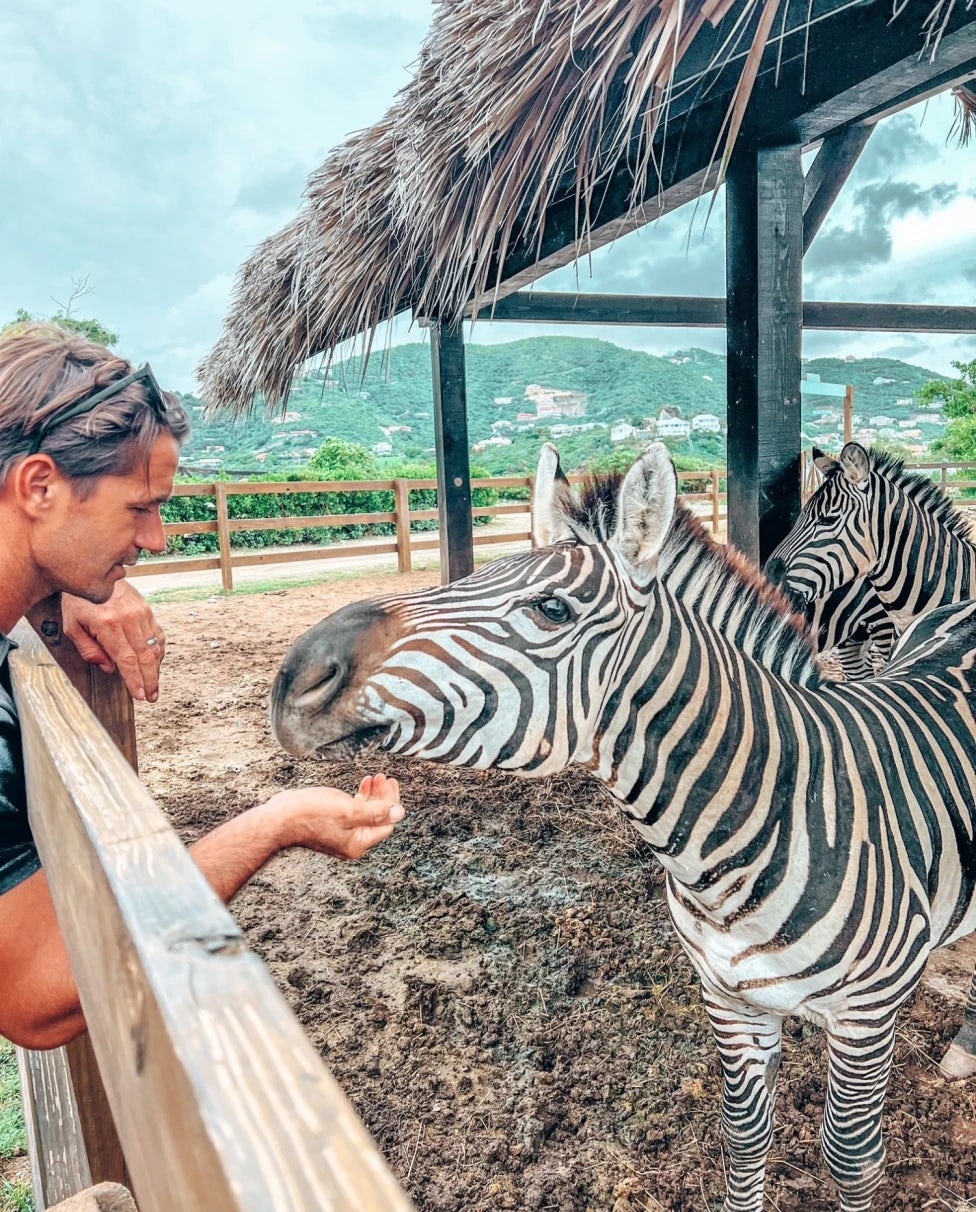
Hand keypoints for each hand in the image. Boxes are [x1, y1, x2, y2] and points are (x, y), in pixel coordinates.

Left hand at [61, 580, 164, 702]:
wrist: (94, 572)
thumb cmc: (80, 600)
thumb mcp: (72, 626)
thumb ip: (89, 650)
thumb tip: (109, 668)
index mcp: (108, 624)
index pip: (126, 659)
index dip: (135, 679)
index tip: (139, 694)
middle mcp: (128, 618)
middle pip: (145, 656)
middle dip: (150, 680)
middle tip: (151, 696)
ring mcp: (141, 612)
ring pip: (154, 647)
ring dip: (156, 669)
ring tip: (154, 684)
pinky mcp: (147, 609)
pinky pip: (158, 635)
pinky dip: (159, 652)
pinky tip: (155, 663)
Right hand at [264, 774, 404, 859]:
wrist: (278, 818)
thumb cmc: (310, 814)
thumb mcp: (348, 810)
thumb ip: (375, 813)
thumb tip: (400, 813)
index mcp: (358, 843)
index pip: (386, 823)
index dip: (391, 802)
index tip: (390, 782)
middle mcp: (351, 842)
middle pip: (378, 818)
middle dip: (383, 797)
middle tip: (383, 777)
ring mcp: (341, 834)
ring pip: (366, 813)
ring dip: (372, 795)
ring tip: (373, 777)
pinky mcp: (331, 824)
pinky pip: (353, 812)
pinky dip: (359, 798)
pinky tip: (361, 785)